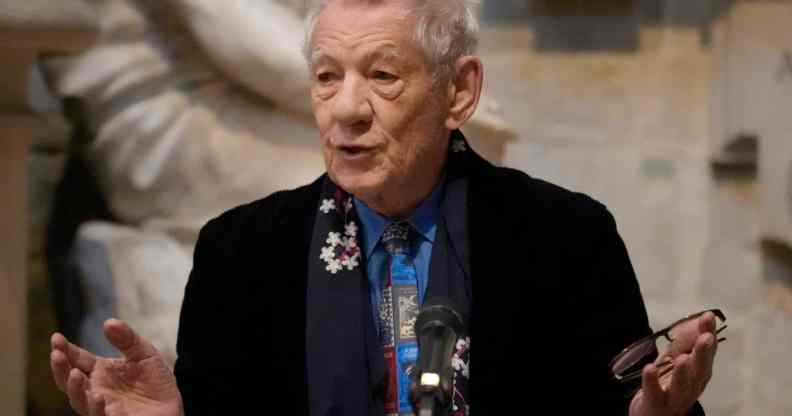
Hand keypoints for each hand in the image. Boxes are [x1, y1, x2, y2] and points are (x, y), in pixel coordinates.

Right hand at [50, 319, 182, 415]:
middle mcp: (95, 389)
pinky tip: (97, 397)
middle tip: (56, 354)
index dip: (65, 349)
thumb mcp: (144, 353)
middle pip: (70, 380)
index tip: (56, 338)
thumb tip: (108, 322)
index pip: (77, 359)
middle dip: (61, 367)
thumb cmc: (154, 381)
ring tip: (75, 373)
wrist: (170, 406)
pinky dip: (96, 408)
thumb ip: (127, 338)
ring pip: (80, 401)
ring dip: (75, 388)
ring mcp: (102, 406)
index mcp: (100, 371)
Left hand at [629, 311, 718, 415]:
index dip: (708, 333)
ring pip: (682, 385)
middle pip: (700, 369)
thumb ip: (686, 340)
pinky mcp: (656, 403)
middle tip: (706, 337)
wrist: (655, 415)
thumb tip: (699, 317)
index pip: (707, 351)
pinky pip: (654, 392)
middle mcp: (692, 385)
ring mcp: (675, 396)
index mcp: (699, 372)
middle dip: (703, 353)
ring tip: (682, 358)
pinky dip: (652, 380)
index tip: (708, 316)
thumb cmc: (668, 383)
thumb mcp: (676, 359)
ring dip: (683, 371)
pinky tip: (650, 367)